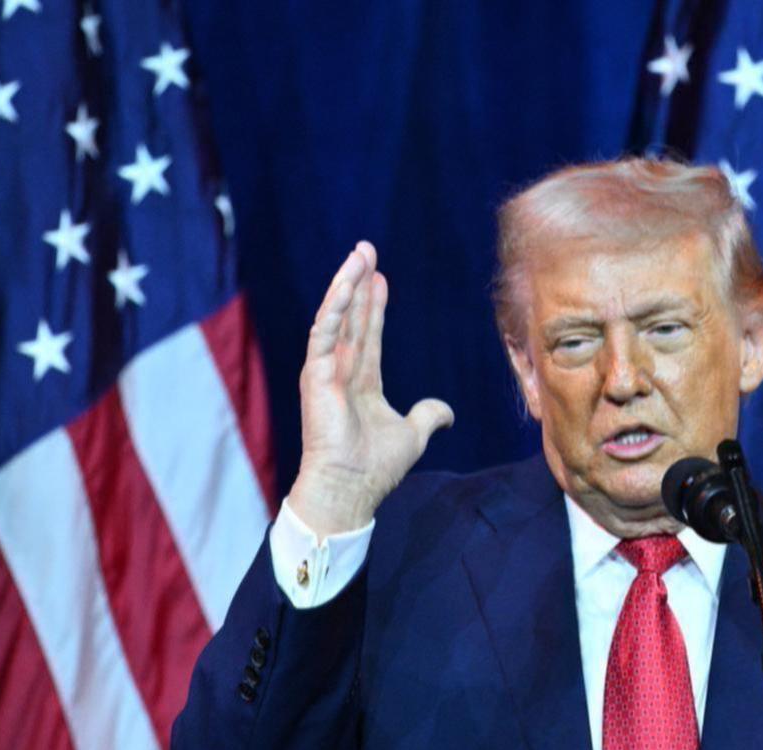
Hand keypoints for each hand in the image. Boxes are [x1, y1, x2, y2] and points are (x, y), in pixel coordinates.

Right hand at [287, 241, 454, 537]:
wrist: (350, 488)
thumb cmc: (374, 467)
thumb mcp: (413, 434)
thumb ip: (428, 416)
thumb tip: (448, 412)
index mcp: (360, 382)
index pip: (367, 334)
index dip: (375, 306)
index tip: (382, 278)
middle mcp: (339, 372)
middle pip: (351, 317)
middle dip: (358, 282)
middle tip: (366, 249)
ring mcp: (325, 372)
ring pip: (336, 318)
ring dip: (346, 284)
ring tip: (358, 254)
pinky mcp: (315, 376)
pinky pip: (323, 333)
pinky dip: (334, 308)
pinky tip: (345, 284)